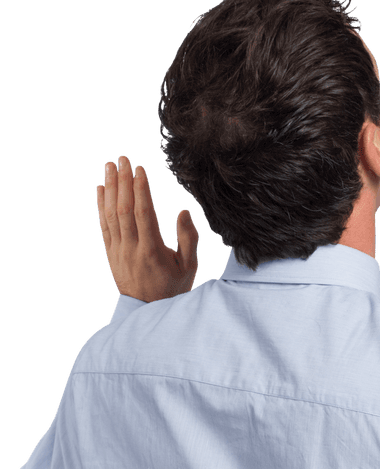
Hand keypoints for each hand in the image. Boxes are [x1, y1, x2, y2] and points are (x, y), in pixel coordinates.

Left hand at [96, 155, 198, 301]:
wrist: (149, 310)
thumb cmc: (173, 287)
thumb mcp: (189, 266)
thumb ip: (188, 239)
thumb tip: (183, 212)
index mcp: (152, 250)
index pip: (143, 213)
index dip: (140, 189)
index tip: (139, 169)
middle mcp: (132, 248)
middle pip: (124, 209)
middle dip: (123, 181)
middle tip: (123, 159)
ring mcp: (119, 251)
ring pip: (111, 215)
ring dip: (110, 189)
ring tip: (110, 166)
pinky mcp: (111, 253)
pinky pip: (104, 226)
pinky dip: (101, 206)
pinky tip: (101, 189)